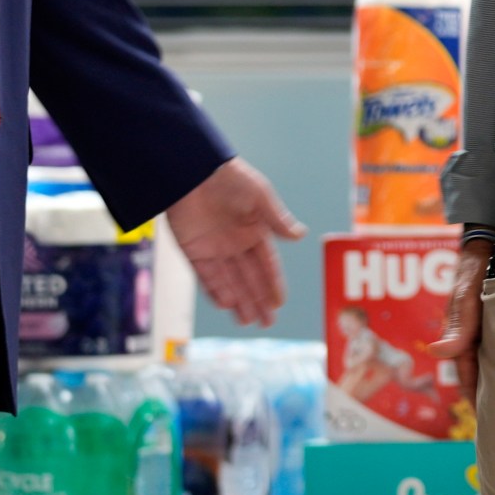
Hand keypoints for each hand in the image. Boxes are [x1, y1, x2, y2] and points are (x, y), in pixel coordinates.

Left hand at [167, 158, 306, 326]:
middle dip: (258, 300)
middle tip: (268, 324)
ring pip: (229, 281)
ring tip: (248, 321)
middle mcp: (235, 243)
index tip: (279, 303)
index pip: (267, 264)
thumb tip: (301, 235)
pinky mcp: (193, 249)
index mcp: (255, 230)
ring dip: (239, 301)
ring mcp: (214, 248)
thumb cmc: (230, 178)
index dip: (274, 283)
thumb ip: (277, 220)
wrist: (192, 170)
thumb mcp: (259, 197)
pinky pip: (206, 275)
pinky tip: (226, 304)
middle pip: (249, 278)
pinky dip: (215, 289)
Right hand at [425, 237, 494, 403]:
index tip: (487, 419)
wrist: (487, 243)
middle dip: (491, 396)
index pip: (467, 374)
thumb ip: (459, 321)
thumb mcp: (466, 293)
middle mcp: (474, 338)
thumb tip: (439, 352)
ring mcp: (489, 331)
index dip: (476, 397)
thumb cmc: (475, 267)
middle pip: (482, 374)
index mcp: (462, 337)